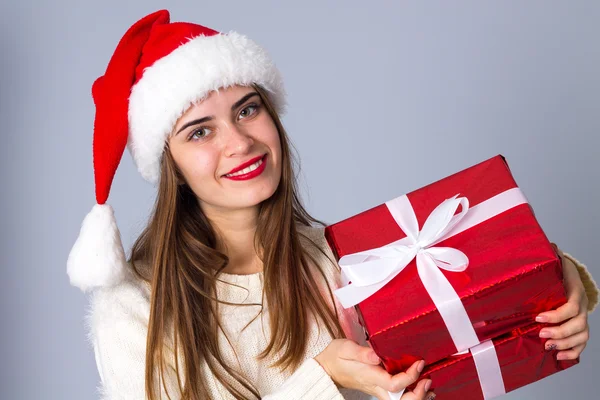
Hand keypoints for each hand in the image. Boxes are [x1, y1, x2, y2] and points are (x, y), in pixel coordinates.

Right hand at [315, 339, 434, 399]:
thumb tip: (377, 355)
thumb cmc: (336, 356)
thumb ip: (361, 352)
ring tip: (428, 385)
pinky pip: (399, 397)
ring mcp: (378, 389)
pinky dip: (412, 394)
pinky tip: (421, 387)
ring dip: (417, 396)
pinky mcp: (380, 388)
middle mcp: (376, 386)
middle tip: (428, 379)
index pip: (394, 384)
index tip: (419, 363)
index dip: (410, 377)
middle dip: (418, 394)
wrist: (327, 367)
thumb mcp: (345, 348)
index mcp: (370, 376)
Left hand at [535, 244, 589, 359]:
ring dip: (565, 343)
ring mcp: (583, 319)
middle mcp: (583, 307)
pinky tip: (560, 356)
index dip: (557, 315)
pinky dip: (573, 352)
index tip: (538, 317)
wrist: (571, 278)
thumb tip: (548, 245)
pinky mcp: (580, 328)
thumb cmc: (559, 272)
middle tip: (540, 334)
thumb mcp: (555, 263)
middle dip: (559, 332)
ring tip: (548, 347)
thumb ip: (551, 256)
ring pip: (581, 335)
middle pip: (578, 324)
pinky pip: (582, 344)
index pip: (572, 306)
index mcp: (576, 291)